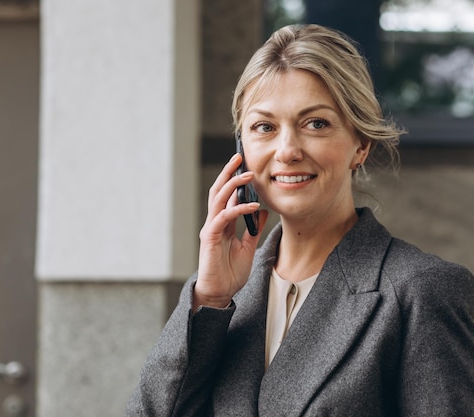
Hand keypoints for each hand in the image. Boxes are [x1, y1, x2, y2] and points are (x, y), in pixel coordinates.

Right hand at [194, 153, 268, 310]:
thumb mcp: (248, 247)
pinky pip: (224, 218)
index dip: (234, 179)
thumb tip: (263, 211)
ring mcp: (211, 229)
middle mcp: (214, 222)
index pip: (227, 195)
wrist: (220, 293)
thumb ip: (253, 229)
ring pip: (218, 199)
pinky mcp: (210, 238)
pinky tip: (253, 206)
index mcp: (223, 223)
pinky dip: (238, 209)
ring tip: (247, 174)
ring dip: (233, 184)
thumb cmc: (231, 273)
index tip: (245, 165)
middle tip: (240, 157)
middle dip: (228, 173)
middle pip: (219, 190)